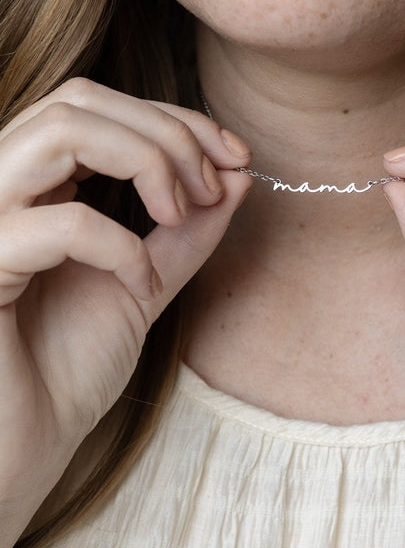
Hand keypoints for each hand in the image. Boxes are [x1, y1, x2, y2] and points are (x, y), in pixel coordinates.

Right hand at [0, 78, 250, 547]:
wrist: (24, 446)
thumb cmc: (68, 370)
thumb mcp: (144, 285)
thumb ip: (185, 231)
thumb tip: (238, 172)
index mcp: (31, 185)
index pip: (97, 106)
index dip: (173, 119)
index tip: (236, 156)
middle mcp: (0, 188)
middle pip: (79, 100)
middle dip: (166, 131)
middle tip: (216, 184)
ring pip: (59, 130)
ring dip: (145, 160)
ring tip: (181, 212)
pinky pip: (58, 224)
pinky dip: (119, 244)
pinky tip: (139, 285)